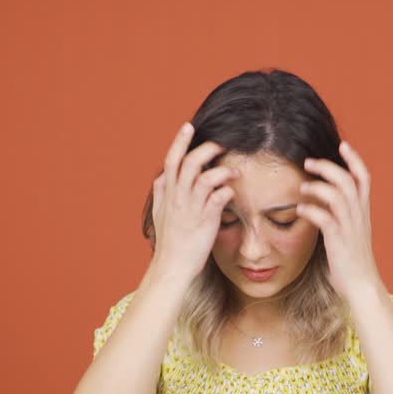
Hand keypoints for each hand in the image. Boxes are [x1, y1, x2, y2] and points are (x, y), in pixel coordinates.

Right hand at [148, 122, 238, 276]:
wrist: (172, 266)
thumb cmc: (170, 242)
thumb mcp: (159, 213)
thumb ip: (161, 193)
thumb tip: (162, 177)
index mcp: (166, 193)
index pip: (171, 160)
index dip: (180, 141)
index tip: (189, 126)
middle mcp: (177, 197)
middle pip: (190, 162)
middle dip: (207, 148)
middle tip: (222, 143)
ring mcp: (191, 208)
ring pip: (205, 176)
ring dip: (222, 169)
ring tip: (234, 171)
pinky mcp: (206, 220)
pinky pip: (219, 197)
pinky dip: (228, 190)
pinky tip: (232, 191)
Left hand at [297, 140, 382, 299]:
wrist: (361, 285)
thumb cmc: (351, 260)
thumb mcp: (350, 232)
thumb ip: (340, 215)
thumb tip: (321, 202)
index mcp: (363, 211)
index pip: (364, 178)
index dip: (355, 159)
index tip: (342, 144)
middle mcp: (359, 216)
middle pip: (348, 181)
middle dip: (328, 167)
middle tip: (308, 162)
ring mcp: (350, 228)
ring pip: (338, 196)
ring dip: (318, 186)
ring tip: (302, 185)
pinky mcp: (339, 241)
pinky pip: (326, 219)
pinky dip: (312, 210)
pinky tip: (300, 210)